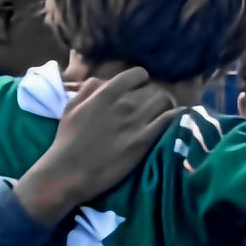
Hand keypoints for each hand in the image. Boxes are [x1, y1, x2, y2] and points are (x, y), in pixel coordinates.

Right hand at [13, 67, 184, 226]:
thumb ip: (89, 89)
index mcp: (106, 92)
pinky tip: (177, 121)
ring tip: (163, 114)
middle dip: (154, 95)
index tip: (139, 91)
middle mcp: (124, 103)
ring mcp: (136, 121)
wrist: (70, 171)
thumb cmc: (68, 140)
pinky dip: (176, 117)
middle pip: (154, 89)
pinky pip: (170, 120)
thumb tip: (104, 81)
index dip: (141, 82)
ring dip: (167, 106)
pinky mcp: (145, 140)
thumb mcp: (72, 106)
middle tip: (152, 106)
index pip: (138, 74)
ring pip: (165, 101)